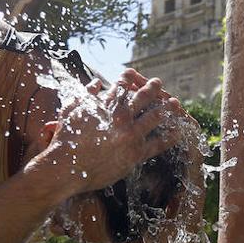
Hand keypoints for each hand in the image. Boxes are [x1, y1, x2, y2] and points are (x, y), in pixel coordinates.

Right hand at [32, 70, 181, 197]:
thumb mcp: (70, 110)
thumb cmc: (65, 140)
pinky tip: (178, 132)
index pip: (121, 86)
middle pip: (143, 97)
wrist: (67, 167)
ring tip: (175, 103)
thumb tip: (96, 83)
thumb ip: (85, 94)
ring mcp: (130, 135)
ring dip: (166, 108)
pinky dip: (169, 137)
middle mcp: (122, 117)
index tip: (133, 74)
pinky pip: (158, 144)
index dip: (128, 78)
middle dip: (152, 87)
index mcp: (106, 105)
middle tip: (158, 82)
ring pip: (155, 117)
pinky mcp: (135, 153)